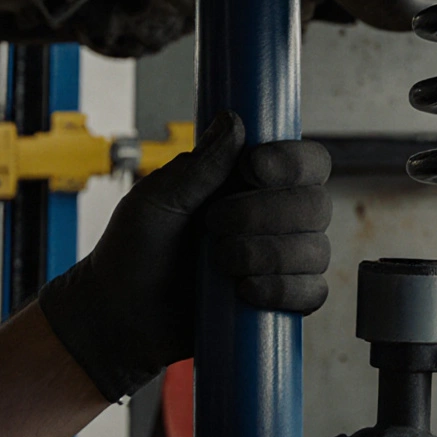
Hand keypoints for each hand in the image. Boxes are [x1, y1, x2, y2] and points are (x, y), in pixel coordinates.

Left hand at [38, 111, 331, 400]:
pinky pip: (313, 292)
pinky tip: (246, 291)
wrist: (119, 315)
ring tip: (220, 264)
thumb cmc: (134, 250)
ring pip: (316, 250)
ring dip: (268, 255)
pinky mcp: (283, 301)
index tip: (252, 170)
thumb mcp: (157, 200)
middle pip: (317, 204)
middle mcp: (280, 218)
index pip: (310, 162)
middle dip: (264, 215)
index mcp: (255, 184)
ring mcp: (285, 261)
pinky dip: (283, 290)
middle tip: (213, 225)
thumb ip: (200, 165)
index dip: (293, 163)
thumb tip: (235, 120)